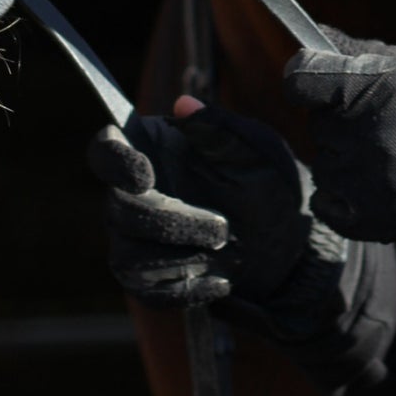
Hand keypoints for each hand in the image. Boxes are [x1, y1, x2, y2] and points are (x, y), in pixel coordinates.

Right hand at [87, 98, 321, 313]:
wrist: (290, 244)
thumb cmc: (268, 183)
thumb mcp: (255, 151)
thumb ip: (219, 128)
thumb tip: (185, 104)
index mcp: (150, 150)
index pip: (105, 152)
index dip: (114, 162)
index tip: (146, 175)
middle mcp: (134, 194)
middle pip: (119, 210)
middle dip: (170, 222)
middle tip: (222, 228)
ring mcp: (136, 239)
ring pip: (129, 256)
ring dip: (181, 258)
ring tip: (228, 253)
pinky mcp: (149, 280)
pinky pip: (147, 291)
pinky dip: (184, 288)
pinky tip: (222, 280)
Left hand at [284, 30, 395, 247]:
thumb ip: (366, 53)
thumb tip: (316, 38)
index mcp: (384, 89)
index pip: (303, 80)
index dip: (306, 73)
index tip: (314, 74)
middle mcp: (374, 138)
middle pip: (317, 122)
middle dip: (338, 113)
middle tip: (378, 112)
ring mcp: (378, 185)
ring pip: (325, 161)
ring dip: (345, 152)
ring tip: (389, 147)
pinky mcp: (385, 223)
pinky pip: (330, 205)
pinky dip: (340, 193)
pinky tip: (370, 178)